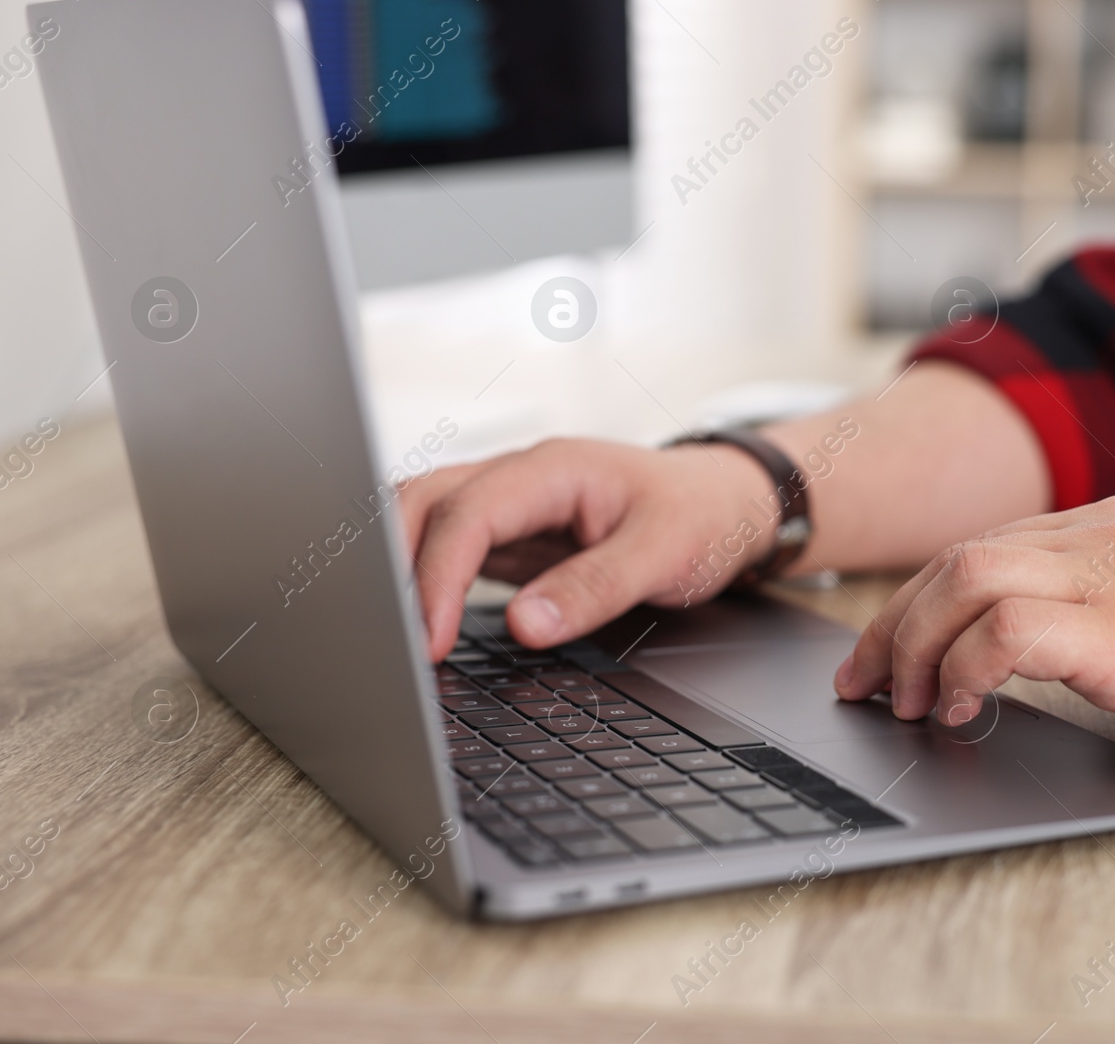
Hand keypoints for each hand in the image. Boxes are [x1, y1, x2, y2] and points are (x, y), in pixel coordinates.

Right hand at [399, 439, 774, 659]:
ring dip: (397, 569)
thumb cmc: (701, 515)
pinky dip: (419, 578)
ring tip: (389, 638)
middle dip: (394, 568)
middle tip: (394, 647)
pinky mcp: (507, 533)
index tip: (430, 640)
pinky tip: (414, 623)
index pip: (469, 512)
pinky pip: (444, 545)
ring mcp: (508, 503)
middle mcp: (519, 476)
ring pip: (422, 518)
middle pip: (422, 502)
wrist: (725, 501)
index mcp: (554, 469)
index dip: (438, 576)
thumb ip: (596, 587)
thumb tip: (526, 625)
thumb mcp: (666, 553)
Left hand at [834, 494, 1114, 791]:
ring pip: (967, 578)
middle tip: (863, 685)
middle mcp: (1113, 535)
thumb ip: (1085, 615)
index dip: (915, 602)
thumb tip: (990, 654)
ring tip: (907, 704)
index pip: (982, 546)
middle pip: (959, 557)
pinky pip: (1006, 628)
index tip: (880, 654)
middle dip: (892, 623)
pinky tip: (958, 709)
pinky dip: (963, 668)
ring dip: (915, 645)